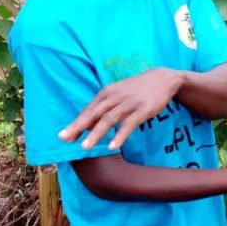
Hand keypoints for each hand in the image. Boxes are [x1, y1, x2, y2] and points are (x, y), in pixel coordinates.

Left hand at [58, 68, 182, 149]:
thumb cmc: (136, 89)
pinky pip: (129, 124)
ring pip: (109, 119)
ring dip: (96, 133)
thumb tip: (85, 126)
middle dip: (79, 126)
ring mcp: (129, 103)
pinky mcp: (143, 109)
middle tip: (66, 139)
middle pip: (94, 113)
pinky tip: (112, 146)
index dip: (76, 123)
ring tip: (85, 147)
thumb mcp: (117, 94)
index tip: (64, 137)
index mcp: (107, 93)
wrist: (162, 78)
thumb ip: (102, 108)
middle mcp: (115, 97)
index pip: (88, 110)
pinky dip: (120, 135)